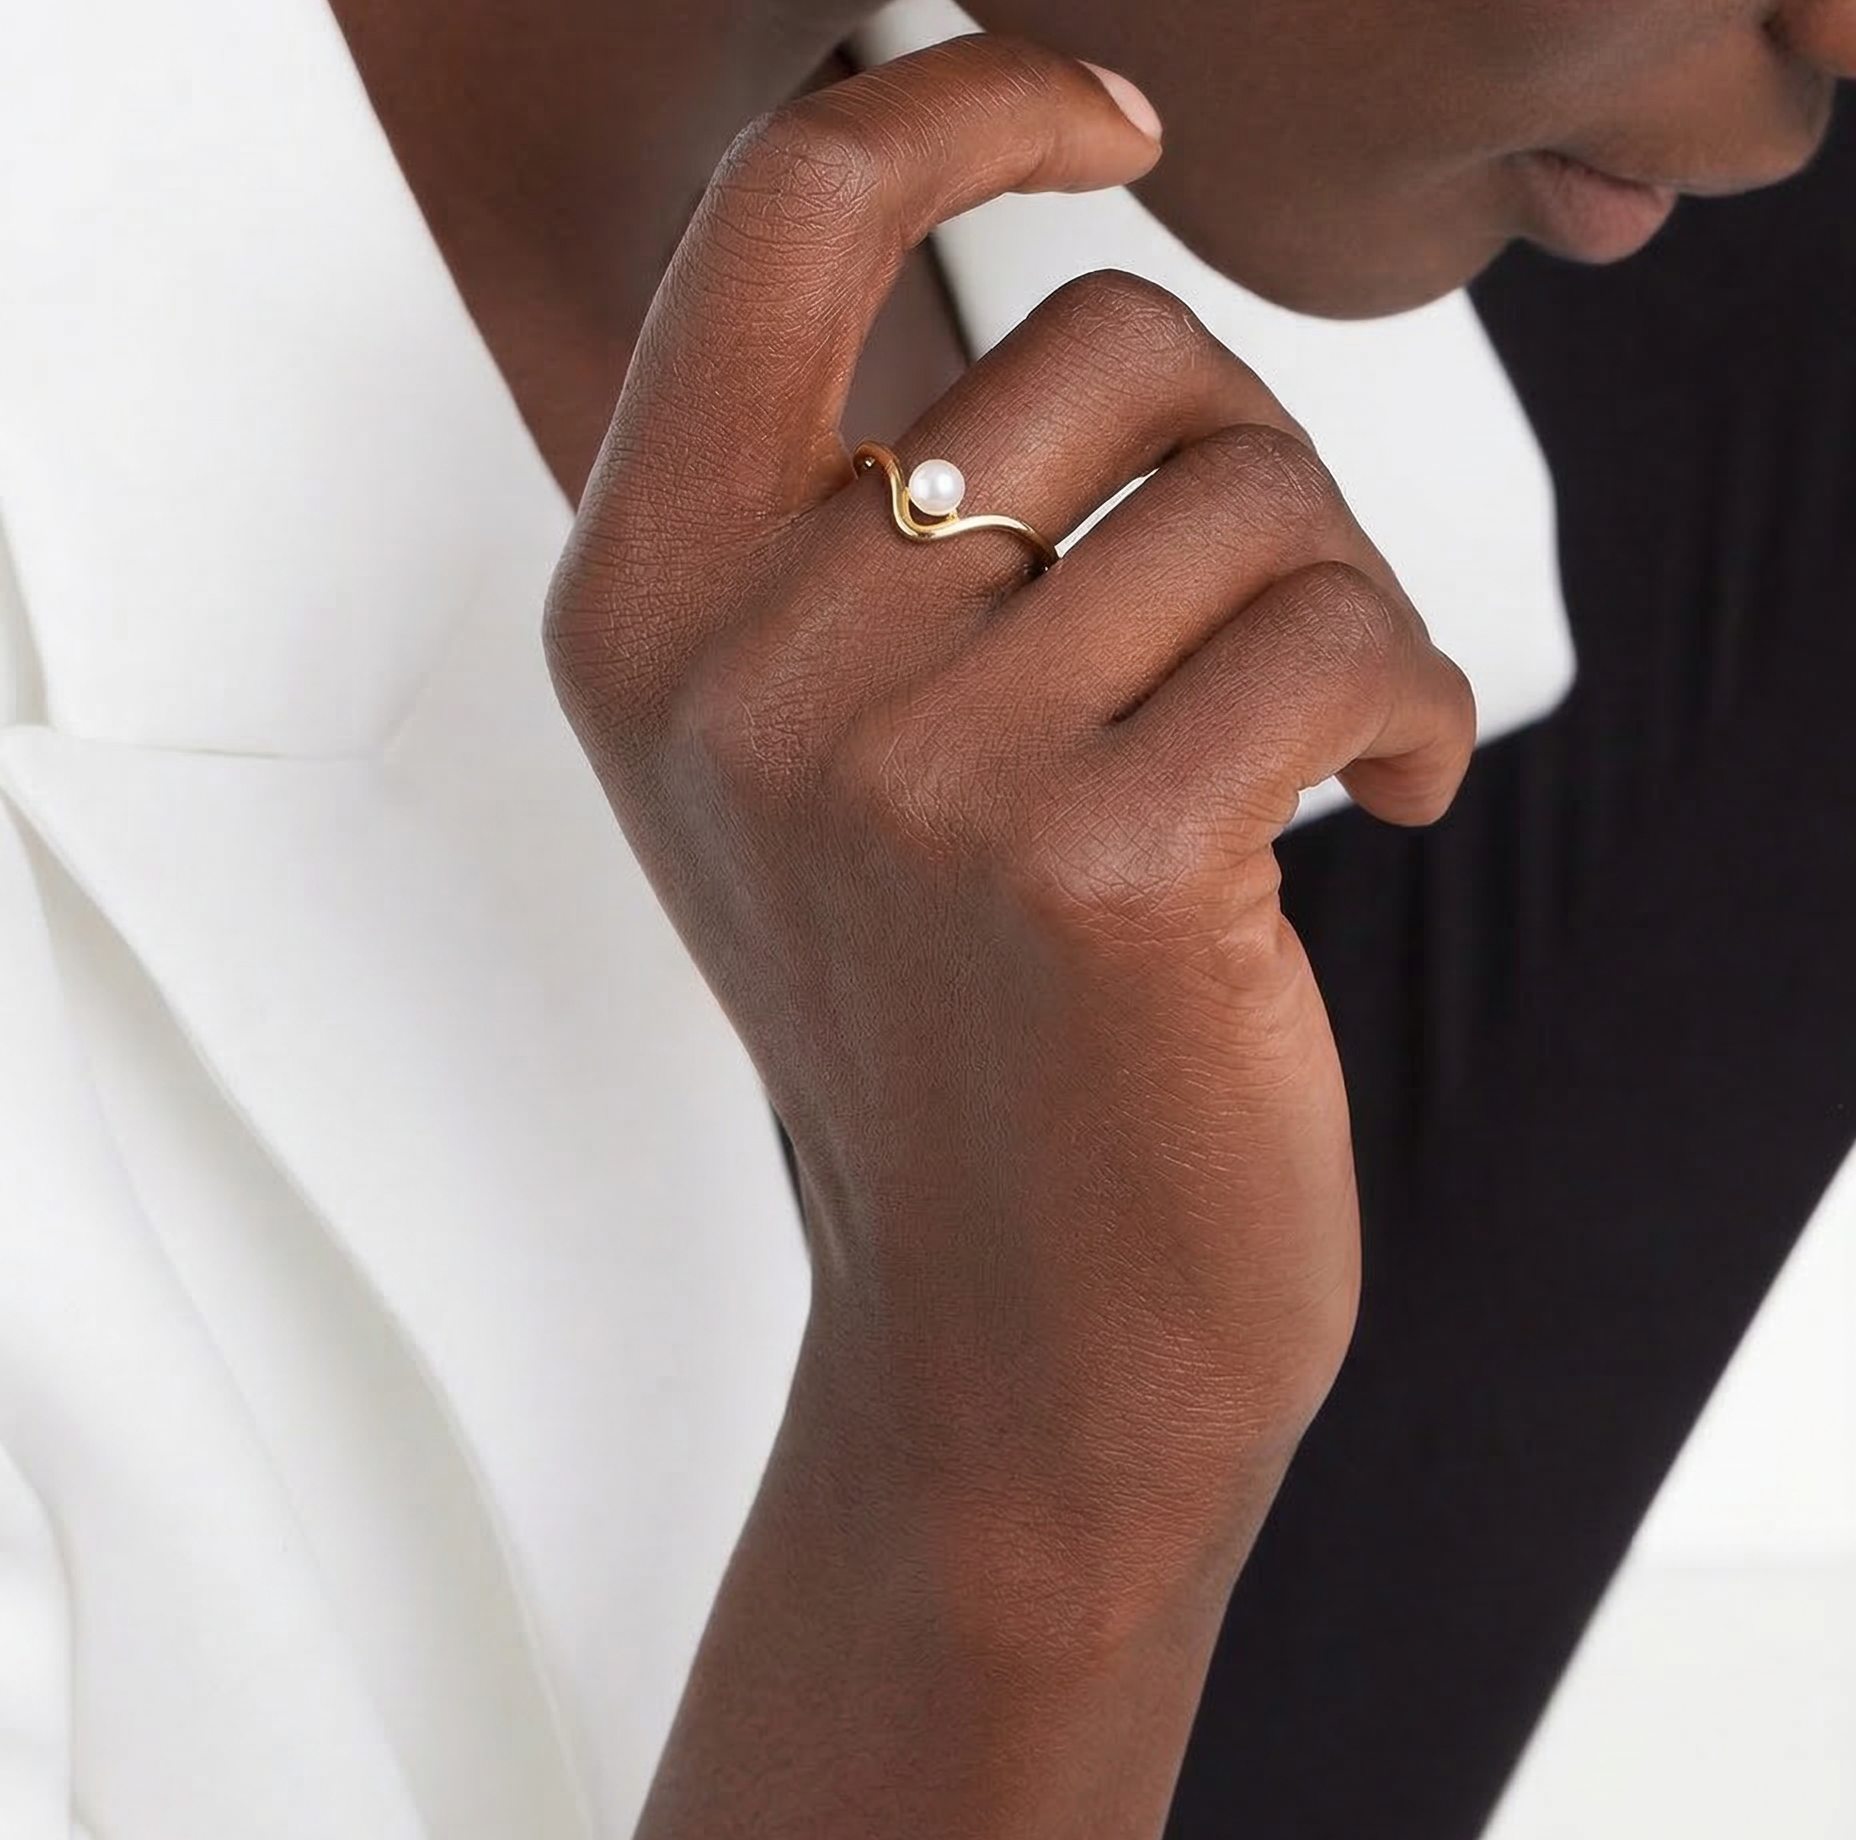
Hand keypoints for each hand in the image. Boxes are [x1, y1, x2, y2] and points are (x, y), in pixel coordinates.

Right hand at [546, 33, 1474, 1605]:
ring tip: (1320, 747)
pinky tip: (1392, 804)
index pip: (787, 217)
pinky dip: (1419, 704)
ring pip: (1249, 497)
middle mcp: (748, 671)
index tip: (1114, 118)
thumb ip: (867, 528)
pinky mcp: (1098, 862)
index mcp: (645, 613)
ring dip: (1338, 604)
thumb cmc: (959, 1031)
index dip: (964, 105)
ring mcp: (910, 769)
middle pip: (1106, 355)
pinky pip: (1346, 633)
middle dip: (1245, 462)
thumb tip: (1071, 275)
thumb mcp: (835, 768)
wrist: (1013, 1339)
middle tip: (1265, 616)